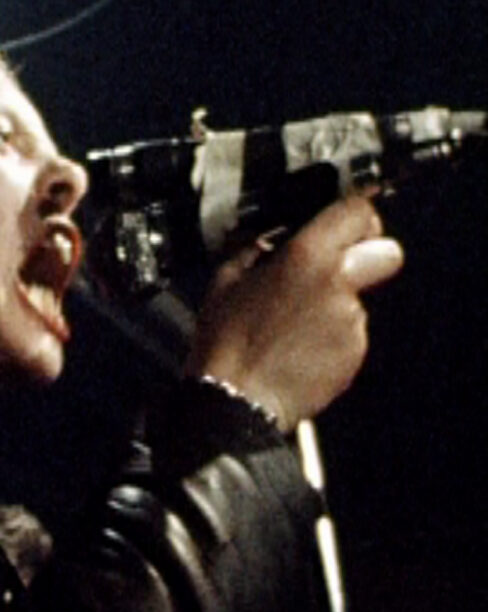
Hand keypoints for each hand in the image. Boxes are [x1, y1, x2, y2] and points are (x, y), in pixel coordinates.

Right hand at [185, 195, 403, 430]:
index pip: (357, 212)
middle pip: (386, 252)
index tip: (346, 219)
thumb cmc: (226, 343)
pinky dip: (331, 334)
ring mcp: (351, 322)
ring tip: (294, 320)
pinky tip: (298, 344)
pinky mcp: (354, 353)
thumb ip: (252, 249)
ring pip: (362, 296)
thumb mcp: (224, 281)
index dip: (355, 213)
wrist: (237, 400)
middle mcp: (339, 284)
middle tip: (334, 265)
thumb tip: (264, 237)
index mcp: (306, 256)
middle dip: (368, 253)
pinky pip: (351, 331)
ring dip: (337, 300)